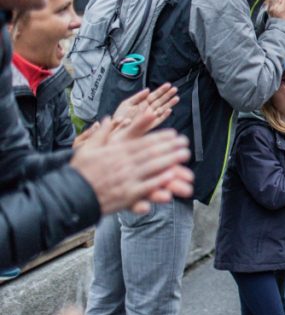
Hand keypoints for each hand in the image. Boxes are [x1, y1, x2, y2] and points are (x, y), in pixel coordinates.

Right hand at [71, 124, 192, 214]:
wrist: (69, 195)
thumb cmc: (78, 173)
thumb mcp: (87, 149)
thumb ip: (101, 134)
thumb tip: (107, 119)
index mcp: (116, 152)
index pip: (143, 142)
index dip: (160, 137)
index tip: (173, 134)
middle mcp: (124, 163)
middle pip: (152, 152)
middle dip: (171, 147)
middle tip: (185, 143)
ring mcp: (126, 179)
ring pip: (153, 166)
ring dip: (171, 160)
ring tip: (184, 155)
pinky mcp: (127, 195)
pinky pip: (147, 185)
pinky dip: (160, 180)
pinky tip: (172, 174)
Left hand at [113, 84, 178, 132]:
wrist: (115, 129)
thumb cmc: (120, 116)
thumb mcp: (126, 103)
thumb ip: (138, 97)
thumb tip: (148, 90)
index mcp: (142, 103)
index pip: (154, 95)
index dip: (161, 90)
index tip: (168, 85)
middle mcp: (147, 109)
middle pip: (160, 101)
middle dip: (168, 95)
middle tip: (175, 89)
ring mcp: (149, 117)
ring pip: (162, 109)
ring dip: (169, 104)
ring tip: (176, 98)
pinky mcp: (150, 125)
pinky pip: (159, 120)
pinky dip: (164, 116)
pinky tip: (169, 111)